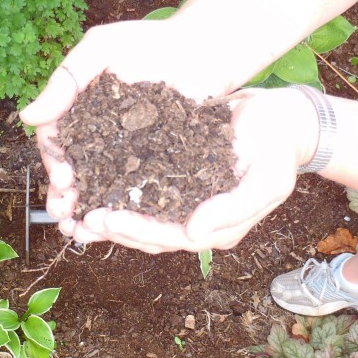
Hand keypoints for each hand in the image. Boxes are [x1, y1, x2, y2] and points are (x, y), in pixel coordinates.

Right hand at [19, 17, 246, 236]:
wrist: (203, 49)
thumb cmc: (149, 41)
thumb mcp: (101, 49)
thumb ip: (66, 81)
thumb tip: (27, 117)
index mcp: (78, 112)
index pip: (57, 143)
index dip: (56, 164)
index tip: (63, 180)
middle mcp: (98, 136)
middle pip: (75, 172)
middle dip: (65, 198)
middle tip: (64, 217)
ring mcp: (127, 153)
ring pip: (102, 187)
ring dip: (89, 211)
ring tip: (85, 232)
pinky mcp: (156, 163)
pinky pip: (138, 189)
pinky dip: (127, 208)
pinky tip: (124, 226)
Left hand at [67, 87, 318, 251]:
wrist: (284, 119)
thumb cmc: (279, 149)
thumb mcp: (268, 180)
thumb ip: (234, 208)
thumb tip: (192, 234)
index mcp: (215, 228)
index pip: (168, 238)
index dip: (135, 231)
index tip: (106, 218)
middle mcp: (195, 220)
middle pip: (146, 233)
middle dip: (112, 228)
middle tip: (79, 217)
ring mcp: (184, 199)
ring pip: (138, 215)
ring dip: (107, 215)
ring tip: (74, 208)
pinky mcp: (175, 175)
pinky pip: (140, 188)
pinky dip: (115, 187)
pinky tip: (90, 179)